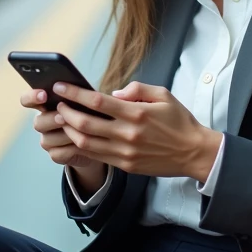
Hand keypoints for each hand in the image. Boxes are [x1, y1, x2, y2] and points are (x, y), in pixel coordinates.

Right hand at [19, 88, 95, 170]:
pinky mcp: (56, 155)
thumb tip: (75, 88)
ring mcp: (48, 140)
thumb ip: (76, 93)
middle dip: (51, 120)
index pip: (28, 100)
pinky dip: (71, 149)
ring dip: (65, 135)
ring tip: (81, 131)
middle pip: (38, 122)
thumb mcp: (85, 100)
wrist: (99, 137)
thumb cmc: (91, 112)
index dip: (32, 97)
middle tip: (63, 117)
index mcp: (45, 105)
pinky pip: (58, 153)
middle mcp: (43, 122)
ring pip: (47, 139)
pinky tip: (84, 144)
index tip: (43, 95)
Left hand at [52, 81, 222, 181]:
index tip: (61, 87)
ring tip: (63, 120)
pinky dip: (82, 145)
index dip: (75, 94)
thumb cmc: (180, 121)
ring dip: (69, 130)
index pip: (97, 102)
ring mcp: (125, 153)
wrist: (194, 153)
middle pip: (85, 124)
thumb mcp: (164, 95)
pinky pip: (96, 156)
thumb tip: (114, 93)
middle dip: (65, 113)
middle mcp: (128, 134)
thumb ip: (138, 90)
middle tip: (57, 105)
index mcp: (137, 114)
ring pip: (85, 143)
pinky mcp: (125, 165)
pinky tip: (76, 136)